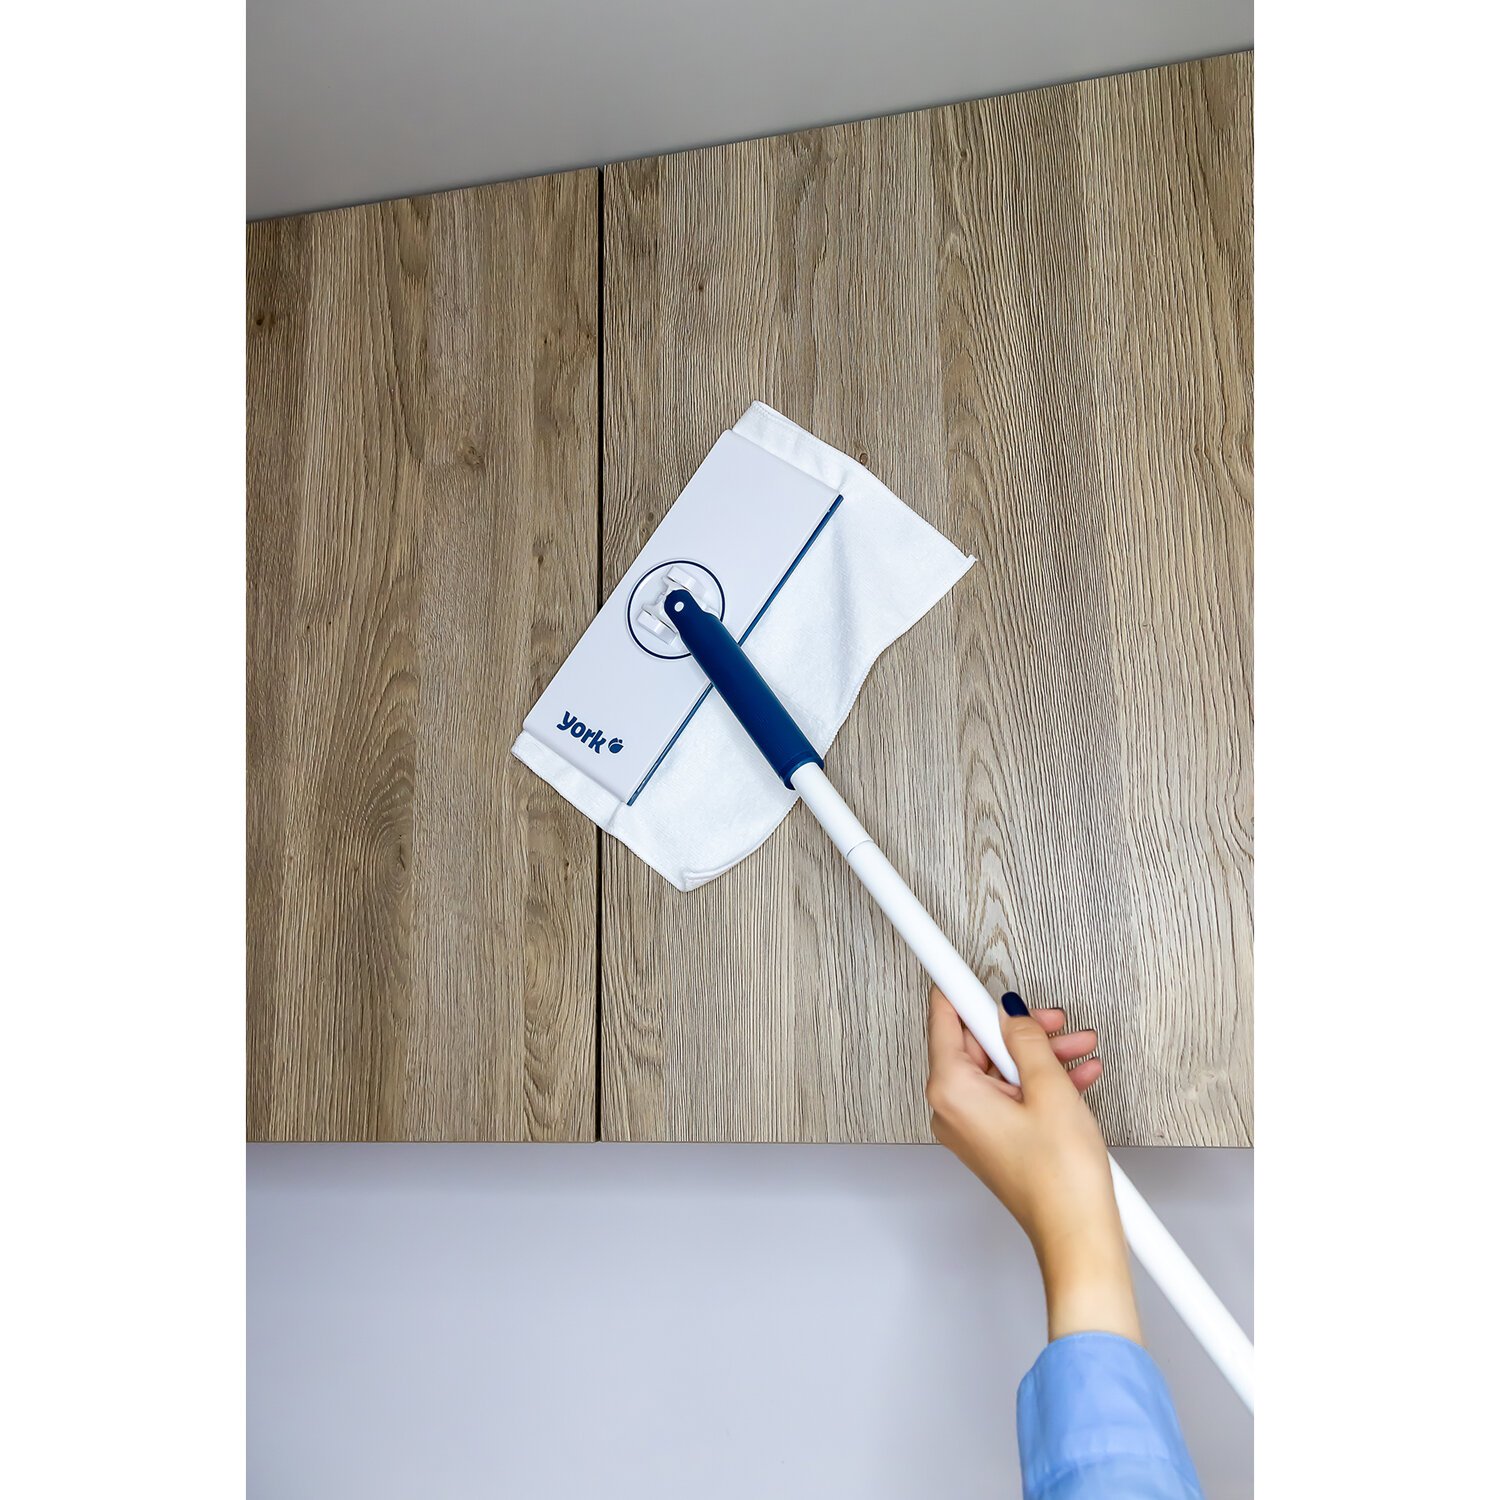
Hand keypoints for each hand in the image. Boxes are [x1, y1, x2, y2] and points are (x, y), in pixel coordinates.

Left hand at [926, 985, 1140, 1342]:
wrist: (1077, 1236)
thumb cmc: (1060, 1178)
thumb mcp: (1049, 1088)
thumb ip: (1026, 1040)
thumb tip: (1011, 1013)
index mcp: (952, 1089)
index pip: (945, 1017)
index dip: (960, 985)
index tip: (953, 953)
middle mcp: (952, 1107)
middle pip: (977, 1042)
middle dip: (1020, 1027)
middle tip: (1054, 1020)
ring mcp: (972, 1125)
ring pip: (1000, 1068)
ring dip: (1039, 1054)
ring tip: (1079, 1047)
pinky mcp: (993, 1138)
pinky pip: (1010, 1093)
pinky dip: (1040, 1081)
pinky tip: (1077, 1073)